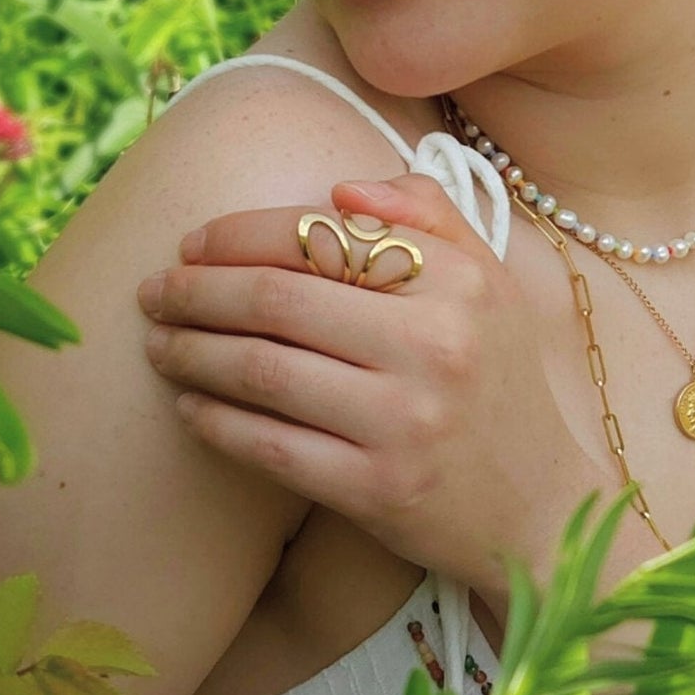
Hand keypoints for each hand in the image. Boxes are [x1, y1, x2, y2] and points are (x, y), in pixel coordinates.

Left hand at [136, 174, 602, 600]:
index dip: (240, 235)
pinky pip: (269, 446)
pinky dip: (216, 421)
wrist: (540, 506)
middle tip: (153, 291)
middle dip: (198, 291)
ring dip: (193, 352)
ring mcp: (405, 421)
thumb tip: (339, 188)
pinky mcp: (378, 489)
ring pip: (263, 370)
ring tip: (158, 343)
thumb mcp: (489, 282)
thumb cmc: (499, 381)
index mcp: (458, 281)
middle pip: (278, 299)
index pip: (322, 235)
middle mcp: (435, 344)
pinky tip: (189, 406)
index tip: (193, 243)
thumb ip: (429, 214)